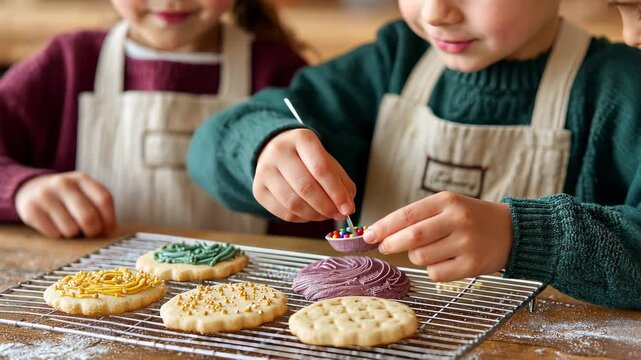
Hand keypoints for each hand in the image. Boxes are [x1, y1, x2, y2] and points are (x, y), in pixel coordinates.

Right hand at [15, 171, 116, 237]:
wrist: (31, 189)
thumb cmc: (67, 197)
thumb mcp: (84, 192)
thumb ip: (98, 205)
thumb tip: (108, 228)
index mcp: (81, 178)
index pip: (104, 199)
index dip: (109, 219)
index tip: (108, 228)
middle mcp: (63, 184)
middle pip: (88, 217)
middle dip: (93, 231)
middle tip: (89, 233)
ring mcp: (45, 195)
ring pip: (71, 229)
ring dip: (74, 234)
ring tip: (69, 225)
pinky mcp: (31, 210)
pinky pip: (54, 234)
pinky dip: (58, 235)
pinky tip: (54, 225)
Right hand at [253, 129, 355, 221]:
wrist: (274, 149)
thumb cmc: (306, 157)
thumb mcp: (326, 159)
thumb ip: (340, 181)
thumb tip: (347, 207)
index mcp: (301, 139)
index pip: (321, 168)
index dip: (336, 192)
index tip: (348, 208)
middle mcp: (278, 152)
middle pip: (305, 187)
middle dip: (327, 206)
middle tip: (339, 214)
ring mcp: (264, 171)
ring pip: (294, 203)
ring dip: (315, 215)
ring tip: (326, 215)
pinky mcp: (258, 190)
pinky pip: (284, 213)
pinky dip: (302, 219)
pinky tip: (311, 214)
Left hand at [362, 191, 513, 281]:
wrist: (512, 230)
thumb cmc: (471, 218)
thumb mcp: (448, 206)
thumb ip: (418, 217)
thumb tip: (382, 233)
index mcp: (447, 201)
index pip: (407, 215)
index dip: (384, 227)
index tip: (368, 235)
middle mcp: (457, 220)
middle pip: (412, 237)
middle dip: (392, 244)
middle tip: (384, 247)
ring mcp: (466, 243)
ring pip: (422, 257)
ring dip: (417, 257)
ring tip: (433, 250)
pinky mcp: (472, 265)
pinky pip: (436, 273)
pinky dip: (433, 270)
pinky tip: (446, 261)